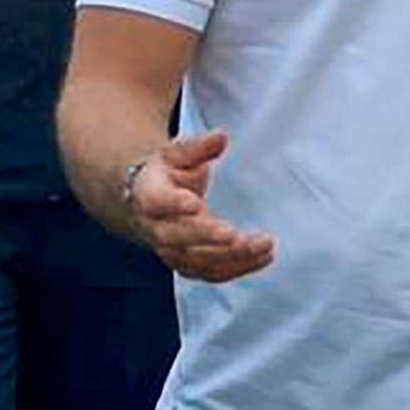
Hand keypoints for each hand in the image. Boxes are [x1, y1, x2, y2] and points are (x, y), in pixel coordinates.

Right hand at [125, 131, 277, 282]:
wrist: (146, 203)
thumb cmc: (166, 174)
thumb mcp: (176, 154)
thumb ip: (198, 148)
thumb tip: (221, 137)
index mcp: (150, 194)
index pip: (158, 202)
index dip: (175, 204)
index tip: (196, 203)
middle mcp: (157, 228)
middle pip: (179, 238)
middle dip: (208, 238)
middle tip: (236, 236)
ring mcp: (171, 251)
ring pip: (198, 262)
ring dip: (231, 258)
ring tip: (263, 247)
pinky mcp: (188, 265)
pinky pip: (212, 273)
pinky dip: (238, 268)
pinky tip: (263, 257)